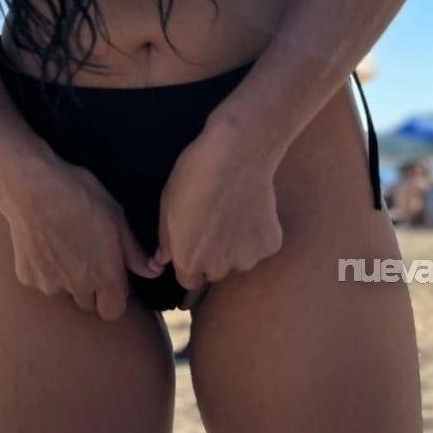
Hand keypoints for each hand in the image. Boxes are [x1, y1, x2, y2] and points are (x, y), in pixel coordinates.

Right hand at [0, 159, 163, 320]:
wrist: (31, 186)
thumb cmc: (80, 195)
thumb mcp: (115, 216)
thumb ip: (134, 251)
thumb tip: (154, 271)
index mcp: (105, 276)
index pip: (113, 311)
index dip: (114, 296)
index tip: (110, 275)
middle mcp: (78, 288)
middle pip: (89, 305)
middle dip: (91, 288)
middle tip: (86, 256)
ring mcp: (50, 286)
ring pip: (64, 293)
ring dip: (67, 279)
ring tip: (63, 244)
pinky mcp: (27, 278)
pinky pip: (41, 281)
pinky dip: (44, 269)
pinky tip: (44, 242)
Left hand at [153, 123, 283, 291]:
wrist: (237, 153)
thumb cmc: (195, 174)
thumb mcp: (167, 203)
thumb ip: (166, 238)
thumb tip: (163, 260)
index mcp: (189, 260)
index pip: (188, 280)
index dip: (190, 262)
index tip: (194, 243)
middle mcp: (218, 268)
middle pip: (214, 271)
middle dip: (213, 254)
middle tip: (215, 223)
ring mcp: (247, 258)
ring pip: (239, 259)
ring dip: (236, 245)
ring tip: (235, 212)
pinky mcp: (270, 245)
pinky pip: (261, 245)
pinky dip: (257, 232)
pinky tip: (253, 207)